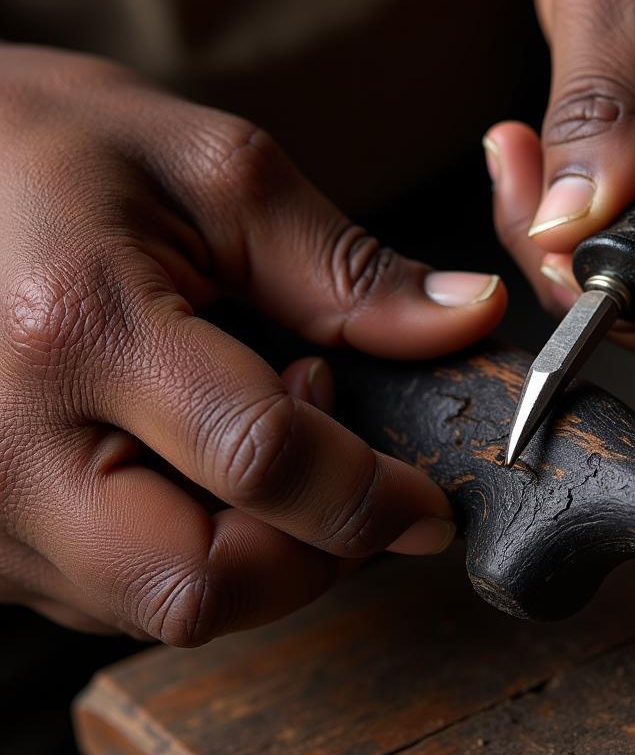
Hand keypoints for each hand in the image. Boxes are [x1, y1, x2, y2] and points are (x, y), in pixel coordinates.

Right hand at [0, 45, 505, 642]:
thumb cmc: (44, 147)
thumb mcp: (211, 172)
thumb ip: (347, 266)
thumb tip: (469, 319)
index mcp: (79, 326)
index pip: (262, 460)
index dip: (373, 496)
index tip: (429, 505)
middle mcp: (8, 448)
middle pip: (199, 586)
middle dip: (309, 557)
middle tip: (338, 479)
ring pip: (159, 608)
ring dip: (256, 559)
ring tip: (257, 453)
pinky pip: (112, 595)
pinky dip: (191, 555)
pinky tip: (194, 476)